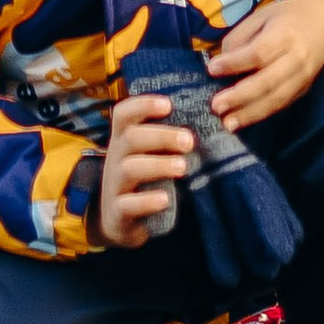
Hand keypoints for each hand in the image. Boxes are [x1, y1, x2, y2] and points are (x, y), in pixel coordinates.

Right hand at [98, 91, 193, 248]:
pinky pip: (128, 205)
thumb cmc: (142, 177)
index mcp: (123, 139)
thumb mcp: (146, 154)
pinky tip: (166, 198)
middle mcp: (116, 158)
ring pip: (130, 169)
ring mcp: (115, 185)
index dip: (143, 105)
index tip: (169, 104)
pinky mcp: (118, 213)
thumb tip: (209, 118)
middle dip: (161, 136)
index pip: (123, 114)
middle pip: (131, 138)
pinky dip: (147, 201)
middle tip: (189, 141)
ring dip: (158, 165)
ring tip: (183, 167)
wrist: (118, 219)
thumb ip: (167, 138)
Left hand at [202, 0, 323, 134]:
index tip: (211, 69)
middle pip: (267, 81)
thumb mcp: (263, 15)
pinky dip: (262, 114)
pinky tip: (244, 120)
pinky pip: (282, 104)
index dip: (234, 63)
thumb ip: (241, 37)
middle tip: (216, 105)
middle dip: (240, 96)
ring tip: (228, 123)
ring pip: (276, 99)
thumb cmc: (289, 16)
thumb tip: (221, 62)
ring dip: (250, 114)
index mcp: (285, 34)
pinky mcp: (304, 90)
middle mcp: (296, 58)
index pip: (258, 52)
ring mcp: (303, 77)